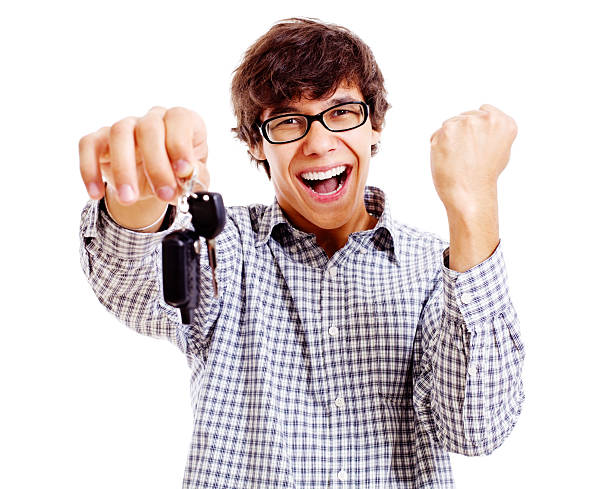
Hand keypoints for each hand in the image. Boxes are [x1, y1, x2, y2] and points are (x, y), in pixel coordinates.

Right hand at [79, 106, 208, 229]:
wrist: (156, 185)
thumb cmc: (179, 175)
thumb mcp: (195, 178)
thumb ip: (196, 176)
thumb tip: (187, 176)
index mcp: (182, 122)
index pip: (180, 119)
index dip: (181, 144)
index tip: (183, 171)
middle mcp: (154, 118)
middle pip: (150, 128)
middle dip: (156, 165)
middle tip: (163, 194)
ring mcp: (127, 126)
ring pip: (119, 133)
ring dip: (123, 169)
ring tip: (129, 198)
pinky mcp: (101, 138)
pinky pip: (89, 145)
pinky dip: (90, 169)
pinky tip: (96, 193)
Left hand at [429, 104, 516, 213]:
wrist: (469, 192)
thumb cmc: (484, 177)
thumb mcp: (502, 150)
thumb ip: (493, 131)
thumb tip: (481, 120)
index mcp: (504, 122)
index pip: (484, 110)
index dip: (477, 128)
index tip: (477, 143)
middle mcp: (486, 119)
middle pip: (465, 116)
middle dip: (462, 133)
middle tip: (467, 156)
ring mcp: (466, 123)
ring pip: (450, 124)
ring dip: (449, 138)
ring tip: (459, 158)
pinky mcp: (447, 130)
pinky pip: (436, 133)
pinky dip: (438, 145)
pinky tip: (447, 158)